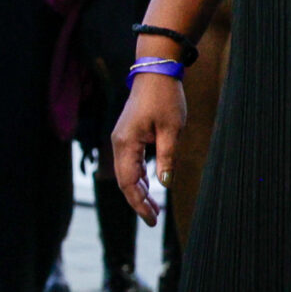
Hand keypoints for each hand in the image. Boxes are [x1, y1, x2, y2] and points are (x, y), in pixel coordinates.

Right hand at [109, 72, 186, 226]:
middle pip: (125, 181)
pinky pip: (130, 163)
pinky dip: (139, 178)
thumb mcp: (171, 129)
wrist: (155, 72)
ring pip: (127, 173)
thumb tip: (165, 183)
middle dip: (138, 201)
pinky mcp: (128, 136)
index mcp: (126, 143)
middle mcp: (119, 143)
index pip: (128, 182)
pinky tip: (149, 186)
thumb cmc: (164, 97)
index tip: (152, 219)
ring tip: (155, 207)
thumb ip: (167, 157)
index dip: (139, 203)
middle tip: (154, 219)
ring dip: (139, 191)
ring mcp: (122, 140)